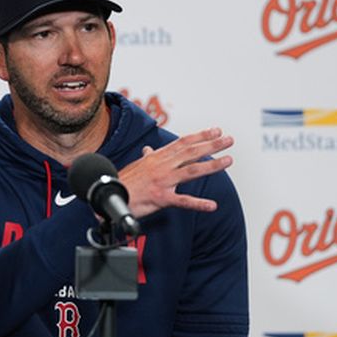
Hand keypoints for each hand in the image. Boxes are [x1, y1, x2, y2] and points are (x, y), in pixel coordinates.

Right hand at [118, 128, 233, 217]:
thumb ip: (147, 158)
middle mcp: (162, 166)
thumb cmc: (122, 182)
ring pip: (191, 170)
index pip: (182, 143)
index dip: (200, 136)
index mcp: (157, 158)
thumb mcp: (136, 166)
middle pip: (191, 152)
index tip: (215, 130)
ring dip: (212, 165)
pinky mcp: (160, 199)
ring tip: (228, 160)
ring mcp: (162, 181)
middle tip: (228, 139)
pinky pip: (182, 201)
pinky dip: (198, 204)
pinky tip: (212, 205)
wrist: (107, 196)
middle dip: (212, 145)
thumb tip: (149, 150)